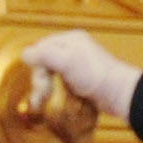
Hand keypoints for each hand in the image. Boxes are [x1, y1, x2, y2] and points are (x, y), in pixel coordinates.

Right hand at [20, 29, 138, 119]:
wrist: (119, 94)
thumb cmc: (96, 74)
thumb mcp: (67, 61)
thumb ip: (44, 55)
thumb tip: (24, 54)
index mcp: (70, 40)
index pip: (42, 48)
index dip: (37, 65)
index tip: (40, 81)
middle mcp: (73, 51)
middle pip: (45, 63)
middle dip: (41, 80)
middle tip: (42, 94)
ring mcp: (77, 67)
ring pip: (51, 75)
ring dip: (46, 89)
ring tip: (43, 102)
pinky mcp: (80, 82)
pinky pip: (60, 85)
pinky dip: (55, 93)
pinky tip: (53, 101)